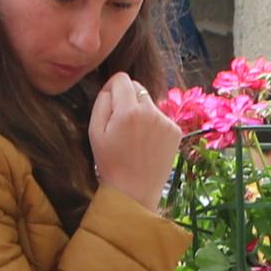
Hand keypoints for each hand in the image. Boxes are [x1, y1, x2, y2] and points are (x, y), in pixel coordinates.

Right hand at [88, 72, 182, 206]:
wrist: (134, 192)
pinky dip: (153, 125)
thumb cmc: (110, 163)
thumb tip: (112, 87)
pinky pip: (160, 117)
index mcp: (128, 111)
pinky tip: (146, 143)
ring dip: (141, 112)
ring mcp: (166, 121)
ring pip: (149, 102)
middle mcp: (150, 112)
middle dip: (128, 99)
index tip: (110, 103)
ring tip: (134, 137)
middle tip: (121, 124)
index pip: (122, 78)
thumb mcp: (94, 132)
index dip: (112, 88)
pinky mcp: (175, 131)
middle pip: (137, 87)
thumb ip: (102, 102)